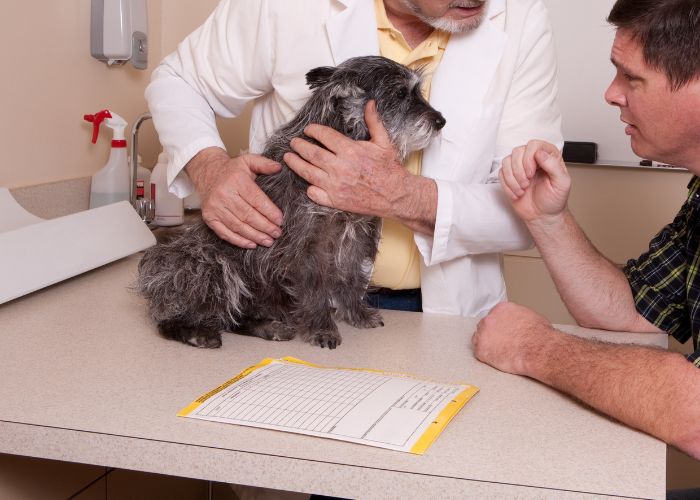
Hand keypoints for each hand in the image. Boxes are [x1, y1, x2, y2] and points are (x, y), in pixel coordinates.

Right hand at [185, 147, 282, 247]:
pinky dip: (239, 241)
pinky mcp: (209, 217)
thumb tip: (279, 167)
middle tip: (277, 233)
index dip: (269, 212)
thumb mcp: (248, 160)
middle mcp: (224, 194)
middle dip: (265, 227)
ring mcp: (215, 207)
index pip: (256, 200)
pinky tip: (251, 244)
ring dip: (255, 236)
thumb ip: (264, 164)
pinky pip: (225, 233)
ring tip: (268, 241)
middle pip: (248, 215)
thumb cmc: (232, 170)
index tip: (280, 221)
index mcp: (236, 180)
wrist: (207, 172)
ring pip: (238, 226)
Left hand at [283, 100, 409, 217]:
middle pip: (311, 153)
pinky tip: (307, 182)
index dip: (314, 131)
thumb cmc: (390, 169)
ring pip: (308, 173)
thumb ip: (373, 122)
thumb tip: (369, 103)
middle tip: (294, 142)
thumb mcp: (384, 142)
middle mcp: (340, 168)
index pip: (324, 136)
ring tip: (289, 158)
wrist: (396, 196)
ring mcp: (336, 186)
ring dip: (296, 164)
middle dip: (299, 146)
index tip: (309, 130)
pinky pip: (314, 194)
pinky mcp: (336, 201)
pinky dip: (309, 187)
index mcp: (350, 151)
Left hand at [472, 302, 555, 375]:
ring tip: (502, 352)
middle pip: (485, 327)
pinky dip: (488, 357)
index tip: (503, 334)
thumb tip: (519, 322)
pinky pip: (480, 353)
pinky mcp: (480, 350)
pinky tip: (499, 358)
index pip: (494, 316)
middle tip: (502, 344)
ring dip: (488, 345)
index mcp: (501, 309)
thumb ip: (518, 317)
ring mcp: (483, 334)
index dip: (499, 327)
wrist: (538, 350)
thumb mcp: (530, 317)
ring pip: (480, 339)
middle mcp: (489, 319)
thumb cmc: (539, 336)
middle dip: (492, 335)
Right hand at [499, 140, 570, 223]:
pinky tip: (517, 194)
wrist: (543, 215)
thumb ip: (554, 166)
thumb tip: (540, 153)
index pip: (533, 145)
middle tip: (527, 184)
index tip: (531, 174)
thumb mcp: (562, 183)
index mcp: (548, 156)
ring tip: (522, 189)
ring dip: (512, 178)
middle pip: (517, 151)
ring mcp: (519, 166)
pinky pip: (501, 174)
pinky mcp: (509, 176)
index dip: (529, 158)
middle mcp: (533, 158)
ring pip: (506, 161)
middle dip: (519, 170)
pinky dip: (508, 186)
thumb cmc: (554, 200)